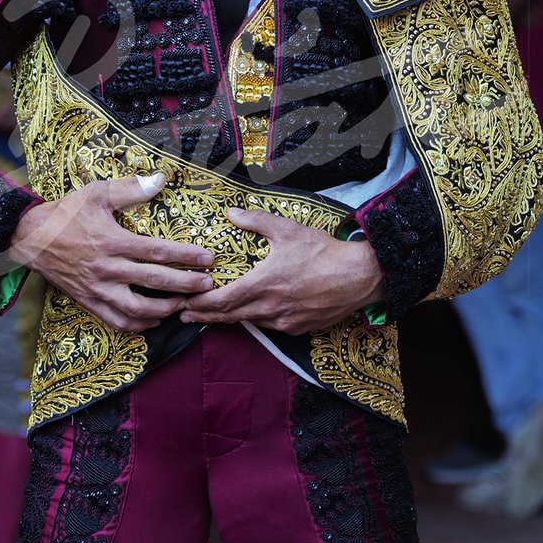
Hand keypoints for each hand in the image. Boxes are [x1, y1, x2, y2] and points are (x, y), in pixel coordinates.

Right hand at [10, 172, 214, 331]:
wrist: (31, 238)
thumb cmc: (66, 213)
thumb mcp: (96, 193)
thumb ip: (130, 188)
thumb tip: (161, 179)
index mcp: (112, 241)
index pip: (157, 251)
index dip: (186, 256)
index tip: (209, 258)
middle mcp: (107, 268)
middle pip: (154, 282)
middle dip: (186, 285)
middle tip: (208, 284)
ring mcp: (97, 289)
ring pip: (137, 309)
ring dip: (165, 309)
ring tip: (185, 304)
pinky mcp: (89, 301)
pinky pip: (117, 321)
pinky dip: (139, 325)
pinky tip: (155, 320)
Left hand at [179, 207, 385, 333]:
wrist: (359, 277)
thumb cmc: (323, 252)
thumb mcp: (287, 229)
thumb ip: (256, 220)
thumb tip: (232, 212)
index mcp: (263, 284)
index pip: (222, 301)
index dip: (200, 304)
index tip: (184, 304)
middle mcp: (270, 308)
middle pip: (229, 317)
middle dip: (205, 315)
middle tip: (185, 315)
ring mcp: (284, 322)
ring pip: (249, 323)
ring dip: (228, 319)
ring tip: (212, 314)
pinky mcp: (298, 329)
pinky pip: (270, 326)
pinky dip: (254, 320)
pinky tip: (249, 314)